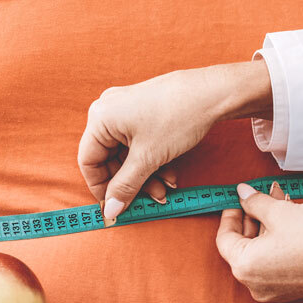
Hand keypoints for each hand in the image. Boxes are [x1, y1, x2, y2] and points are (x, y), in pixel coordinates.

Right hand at [78, 61, 272, 222]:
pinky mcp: (145, 112)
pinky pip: (140, 143)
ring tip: (165, 188)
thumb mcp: (148, 158)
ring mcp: (127, 110)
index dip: (101, 187)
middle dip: (131, 182)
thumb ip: (125, 186)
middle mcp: (109, 111)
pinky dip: (152, 161)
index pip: (88, 161)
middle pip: (110, 159)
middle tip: (150, 198)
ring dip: (146, 175)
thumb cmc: (178, 117)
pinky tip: (170, 174)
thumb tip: (110, 210)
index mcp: (100, 118)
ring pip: (128, 154)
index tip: (115, 206)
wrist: (213, 93)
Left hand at [216, 183, 302, 301]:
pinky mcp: (288, 290)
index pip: (225, 238)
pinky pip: (272, 264)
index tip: (237, 200)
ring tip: (277, 206)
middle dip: (251, 220)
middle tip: (261, 198)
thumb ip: (255, 202)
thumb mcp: (280, 211)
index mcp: (244, 265)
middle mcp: (253, 283)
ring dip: (264, 230)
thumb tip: (242, 194)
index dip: (230, 215)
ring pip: (259, 254)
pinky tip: (286, 225)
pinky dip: (275, 245)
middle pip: (242, 247)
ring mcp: (270, 290)